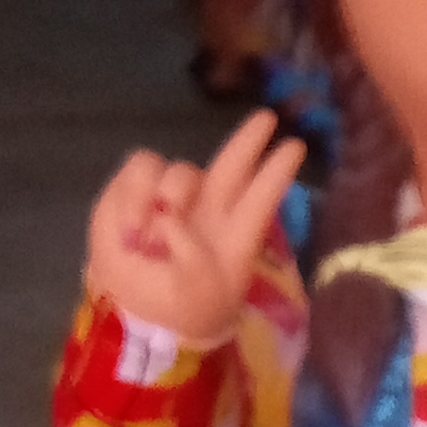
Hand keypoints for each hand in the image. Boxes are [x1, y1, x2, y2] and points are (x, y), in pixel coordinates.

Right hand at [86, 106, 302, 345]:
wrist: (136, 310)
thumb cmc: (180, 306)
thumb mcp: (197, 292)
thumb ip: (191, 256)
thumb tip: (169, 217)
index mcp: (236, 235)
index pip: (261, 196)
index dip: (277, 171)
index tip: (295, 146)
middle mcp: (210, 208)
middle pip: (232, 163)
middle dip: (248, 139)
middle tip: (267, 117)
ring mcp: (174, 196)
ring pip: (179, 169)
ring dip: (168, 196)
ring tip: (150, 242)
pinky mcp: (136, 189)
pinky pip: (140, 169)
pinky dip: (134, 196)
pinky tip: (131, 229)